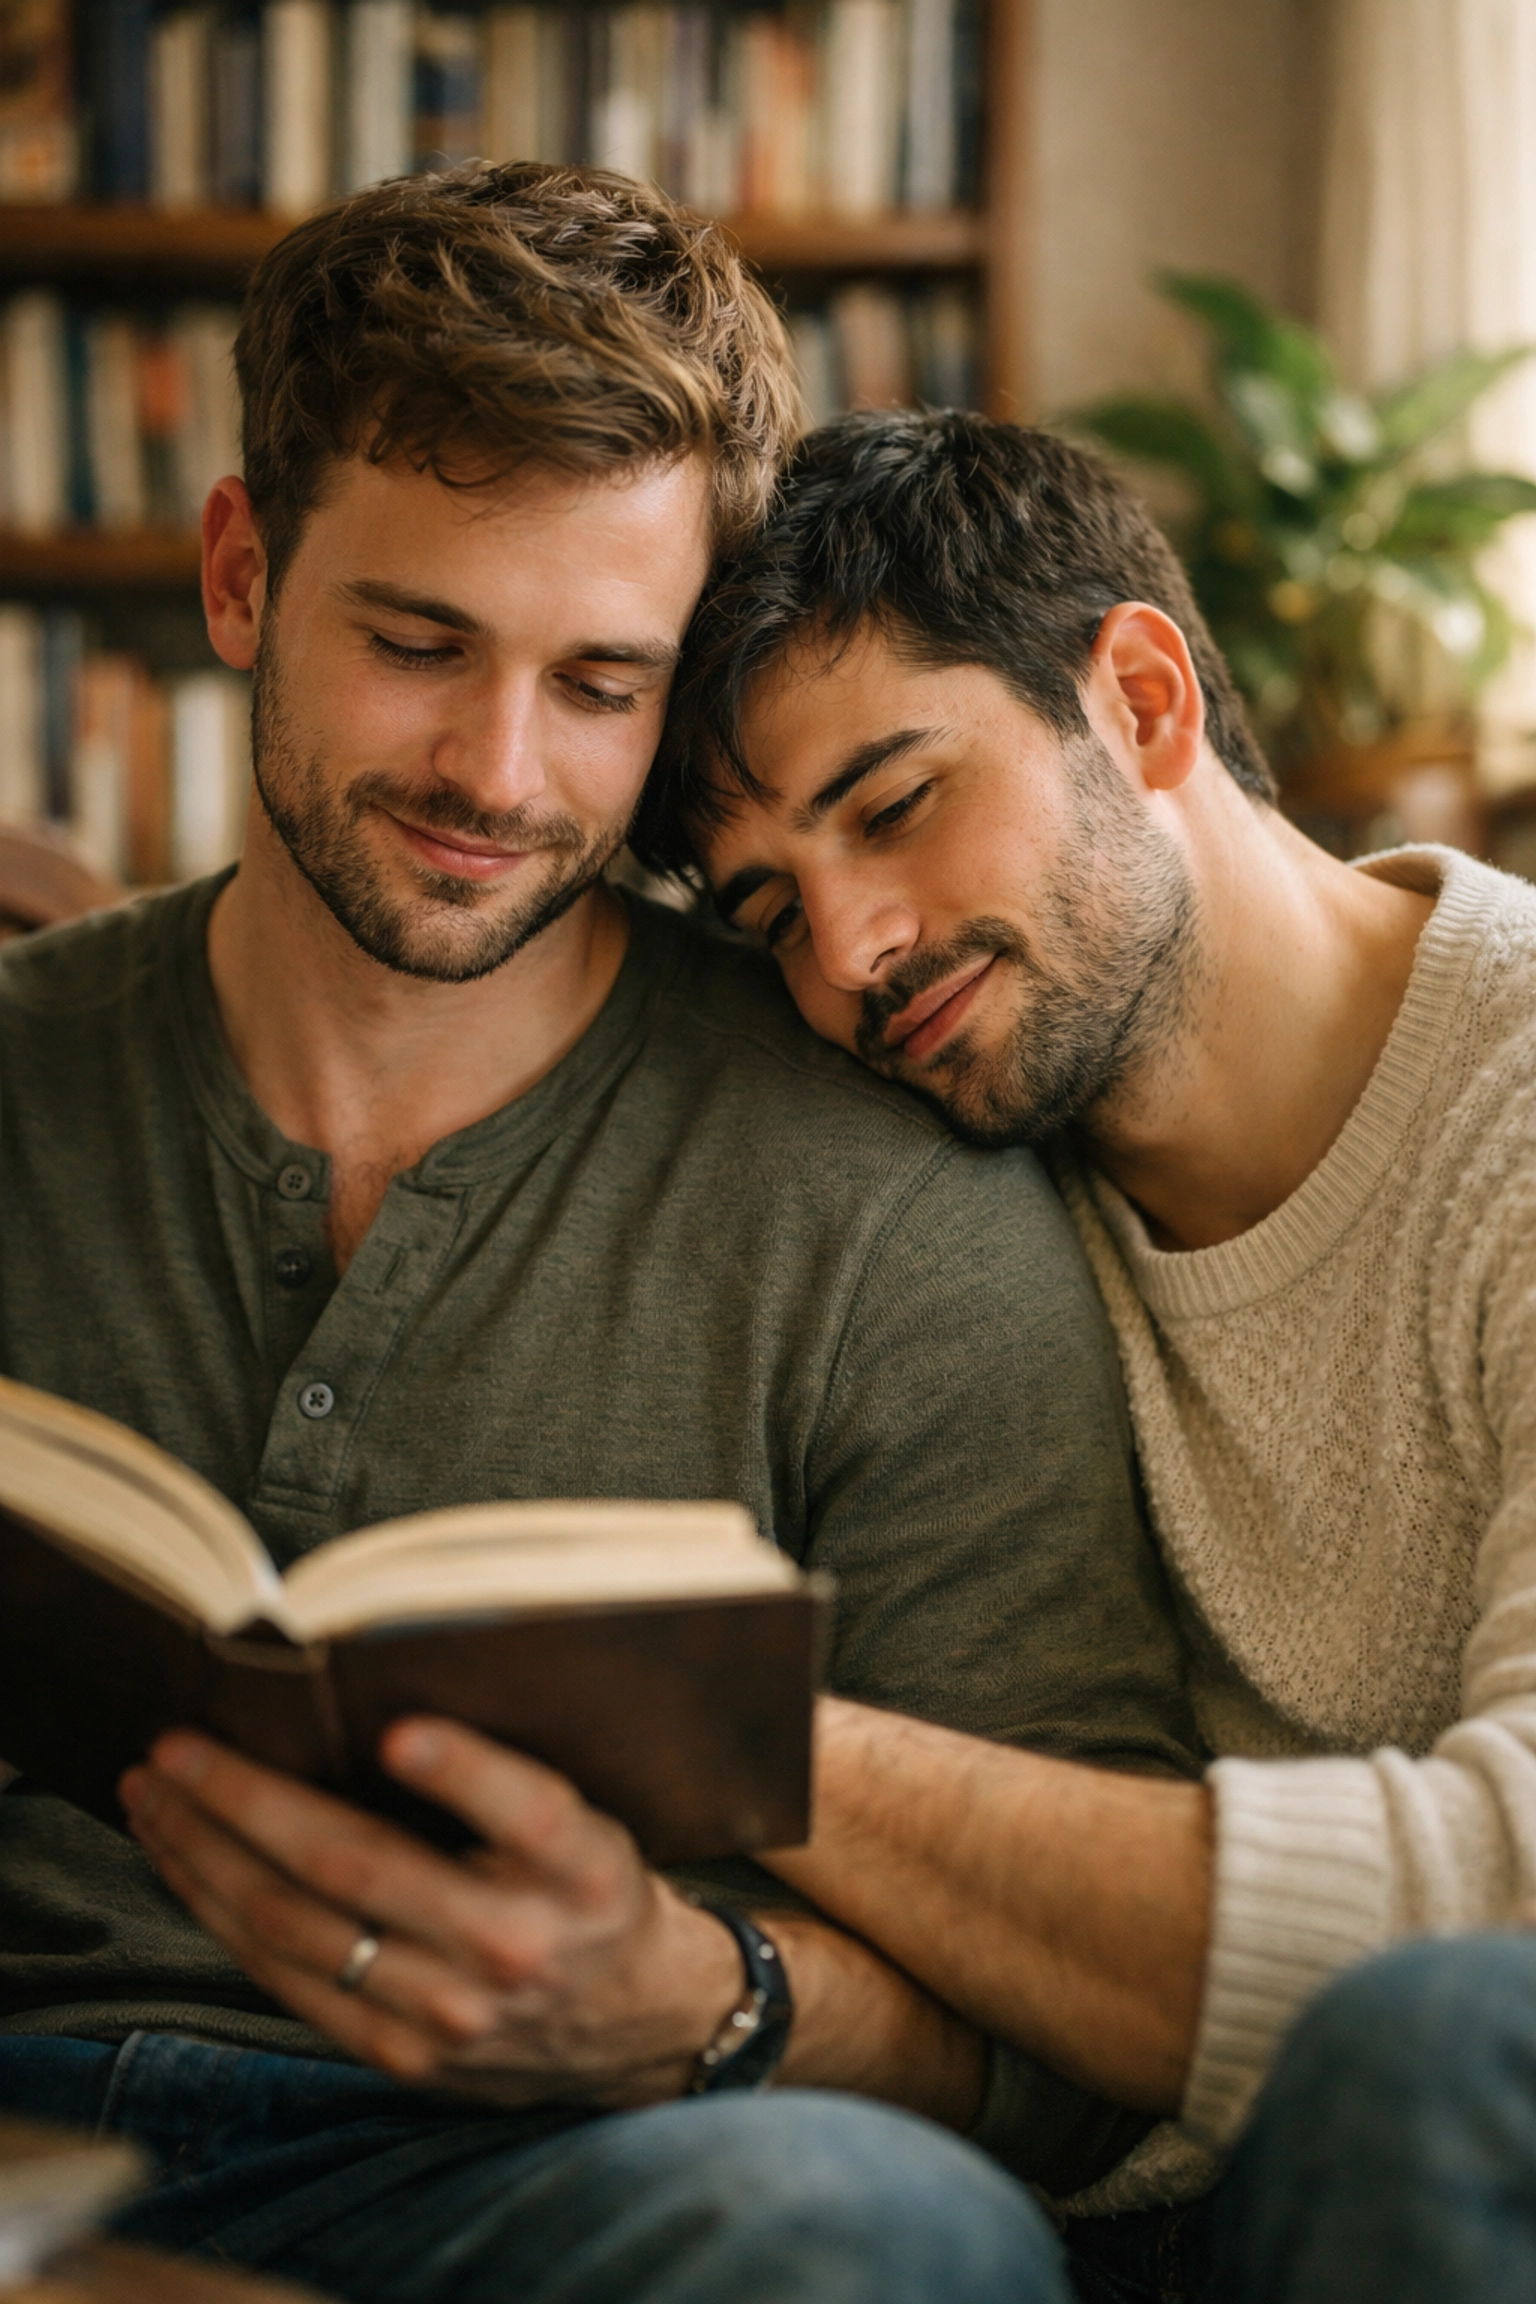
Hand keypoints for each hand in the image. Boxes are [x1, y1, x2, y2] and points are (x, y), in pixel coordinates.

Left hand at [119, 1719, 742, 2106]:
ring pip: (299, 1931)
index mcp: (582, 1871)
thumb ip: (504, 1782)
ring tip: (155, 1797)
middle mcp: (518, 1945)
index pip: (528, 1814)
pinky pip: (289, 1982)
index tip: (397, 1732)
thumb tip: (370, 1700)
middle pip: (362, 1871)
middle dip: (249, 1801)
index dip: (462, 1771)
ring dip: (208, 1856)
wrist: (630, 2021)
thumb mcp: (590, 1820)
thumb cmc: (588, 1888)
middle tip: (179, 1747)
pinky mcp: (406, 2055)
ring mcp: (454, 2013)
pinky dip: (223, 1917)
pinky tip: (187, 1866)